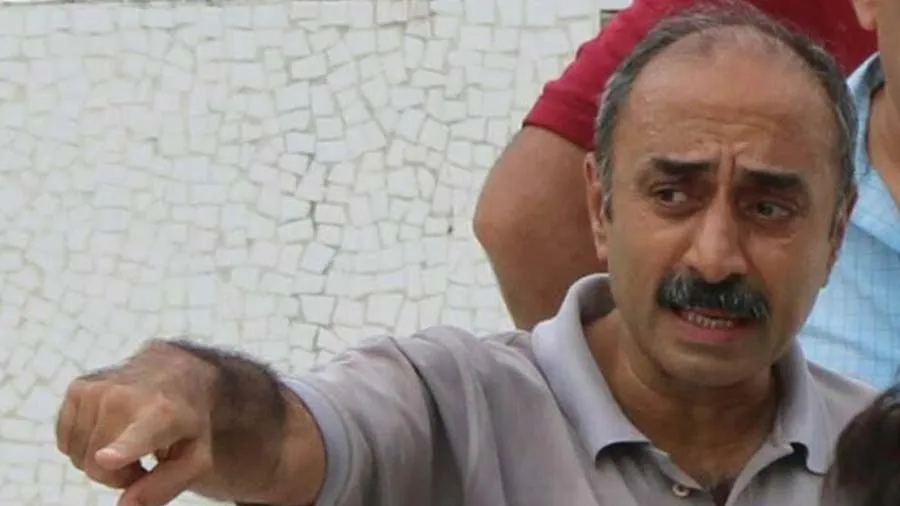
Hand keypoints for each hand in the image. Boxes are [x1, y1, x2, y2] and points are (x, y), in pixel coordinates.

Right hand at [56, 340, 218, 505]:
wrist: (175, 369)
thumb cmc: (185, 420)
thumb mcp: (194, 457)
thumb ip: (163, 487)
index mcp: (162, 415)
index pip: (136, 436)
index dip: (120, 451)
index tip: (107, 458)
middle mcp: (125, 397)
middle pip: (97, 468)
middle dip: (117, 475)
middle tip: (142, 460)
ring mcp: (97, 389)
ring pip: (78, 457)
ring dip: (100, 461)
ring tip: (128, 441)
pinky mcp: (78, 388)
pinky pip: (66, 442)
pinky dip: (84, 446)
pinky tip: (109, 430)